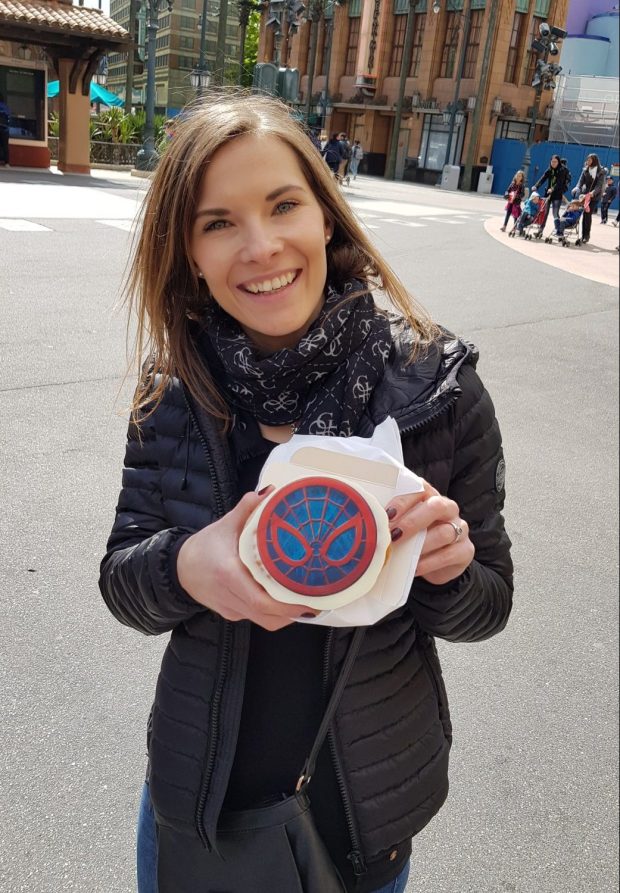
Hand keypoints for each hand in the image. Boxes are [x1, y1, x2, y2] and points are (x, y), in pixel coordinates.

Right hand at [177, 488, 317, 630]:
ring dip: (284, 616)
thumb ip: (247, 509)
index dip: (286, 606)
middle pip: (267, 617)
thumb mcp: (224, 525)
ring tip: (302, 602)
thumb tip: (270, 492)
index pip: (261, 601)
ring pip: (264, 622)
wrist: (179, 568)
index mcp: (229, 575)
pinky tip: (282, 600)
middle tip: (314, 601)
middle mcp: (230, 597)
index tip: (307, 601)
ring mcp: (231, 609)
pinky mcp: (231, 614)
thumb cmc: (202, 548)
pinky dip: (271, 613)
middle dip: (293, 613)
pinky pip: (256, 618)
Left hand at [385, 481, 474, 585]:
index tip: (387, 515)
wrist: (437, 564)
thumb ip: (392, 520)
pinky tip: (416, 567)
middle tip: (394, 535)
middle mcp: (448, 509)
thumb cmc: (415, 539)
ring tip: (404, 554)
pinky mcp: (466, 550)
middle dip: (413, 521)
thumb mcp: (404, 526)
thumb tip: (369, 524)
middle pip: (437, 506)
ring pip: (445, 532)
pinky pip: (450, 554)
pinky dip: (430, 562)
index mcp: (430, 497)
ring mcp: (460, 529)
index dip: (403, 501)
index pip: (421, 489)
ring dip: (421, 545)